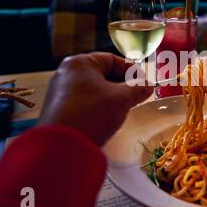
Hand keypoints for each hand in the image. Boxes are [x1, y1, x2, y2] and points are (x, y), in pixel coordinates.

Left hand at [38, 53, 152, 146]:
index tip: (144, 83)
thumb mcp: (122, 99)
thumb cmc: (92, 114)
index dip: (132, 70)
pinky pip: (84, 101)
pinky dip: (98, 105)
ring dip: (111, 96)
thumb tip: (148, 86)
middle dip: (122, 84)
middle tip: (137, 96)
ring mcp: (59, 91)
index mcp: (79, 63)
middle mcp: (66, 73)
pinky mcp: (58, 109)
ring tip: (124, 107)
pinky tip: (107, 117)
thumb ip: (138, 89)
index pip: (112, 59)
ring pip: (93, 89)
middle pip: (102, 74)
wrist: (63, 146)